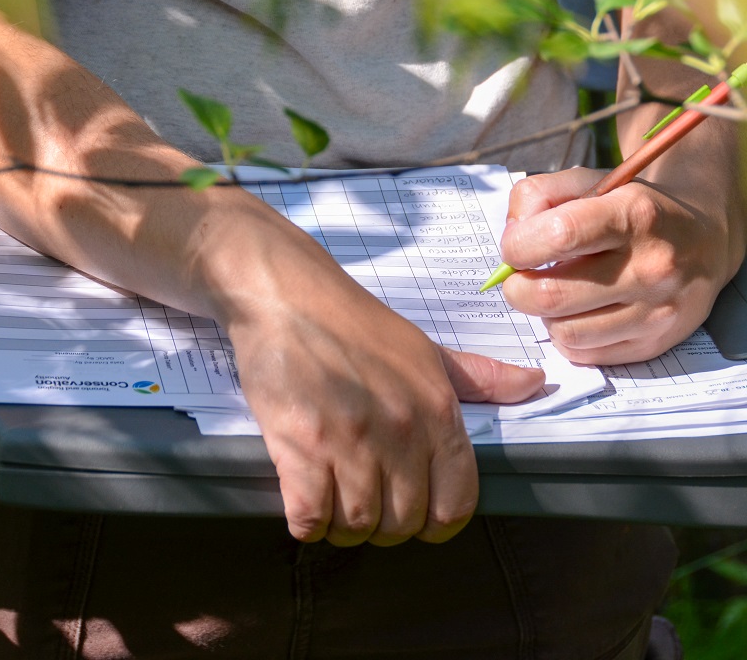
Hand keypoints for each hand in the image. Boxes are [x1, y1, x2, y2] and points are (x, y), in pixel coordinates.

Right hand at [221, 204, 544, 546]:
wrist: (288, 296)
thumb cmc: (354, 322)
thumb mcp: (425, 348)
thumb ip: (479, 377)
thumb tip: (533, 383)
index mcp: (436, 410)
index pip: (456, 504)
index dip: (438, 522)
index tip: (417, 515)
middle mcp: (400, 431)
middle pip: (404, 523)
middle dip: (386, 525)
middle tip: (366, 500)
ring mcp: (349, 442)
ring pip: (357, 526)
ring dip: (344, 524)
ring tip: (334, 497)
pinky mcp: (300, 448)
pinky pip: (309, 518)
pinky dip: (308, 519)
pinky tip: (305, 496)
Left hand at [499, 167, 742, 364]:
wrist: (705, 240)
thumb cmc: (631, 211)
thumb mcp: (588, 182)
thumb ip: (537, 196)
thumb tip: (511, 242)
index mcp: (633, 214)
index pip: (558, 235)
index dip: (519, 246)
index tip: (516, 248)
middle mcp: (650, 265)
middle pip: (550, 295)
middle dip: (518, 289)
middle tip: (523, 278)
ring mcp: (655, 310)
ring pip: (563, 331)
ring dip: (545, 315)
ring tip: (558, 293)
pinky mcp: (654, 343)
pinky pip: (584, 353)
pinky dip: (568, 335)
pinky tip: (579, 312)